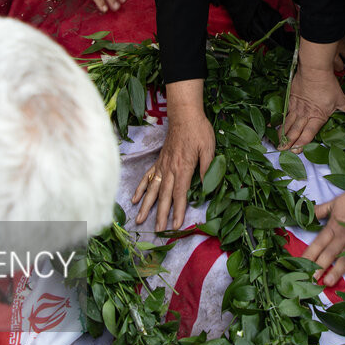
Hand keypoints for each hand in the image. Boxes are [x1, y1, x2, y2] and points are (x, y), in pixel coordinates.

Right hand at [132, 82, 213, 229]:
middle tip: (157, 231)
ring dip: (146, 205)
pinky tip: (135, 199)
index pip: (180, 194)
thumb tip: (207, 187)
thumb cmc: (199, 130)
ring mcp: (162, 165)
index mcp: (184, 167)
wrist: (184, 114)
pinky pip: (148, 177)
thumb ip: (207, 168)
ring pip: (153, 189)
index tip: (175, 226)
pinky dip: (141, 188)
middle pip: (165, 196)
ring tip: (139, 220)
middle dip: (161, 214)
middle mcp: (170, 169)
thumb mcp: (209, 148)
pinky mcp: (159, 161)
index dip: (178, 210)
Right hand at [280, 45, 344, 150]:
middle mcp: (305, 115)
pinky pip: (283, 113)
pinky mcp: (290, 99)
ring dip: (282, 135)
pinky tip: (271, 126)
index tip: (297, 150)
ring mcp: (296, 107)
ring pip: (287, 124)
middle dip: (289, 143)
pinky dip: (278, 121)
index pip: (308, 135)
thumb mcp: (341, 100)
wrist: (314, 70)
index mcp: (318, 117)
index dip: (302, 144)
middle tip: (283, 150)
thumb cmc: (329, 85)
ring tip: (277, 143)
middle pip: (295, 132)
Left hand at [301, 163, 344, 284]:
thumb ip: (320, 211)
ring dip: (336, 273)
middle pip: (329, 255)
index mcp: (333, 227)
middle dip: (318, 268)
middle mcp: (344, 237)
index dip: (308, 256)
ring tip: (328, 284)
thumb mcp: (334, 202)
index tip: (300, 266)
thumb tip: (307, 214)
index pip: (317, 244)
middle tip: (311, 281)